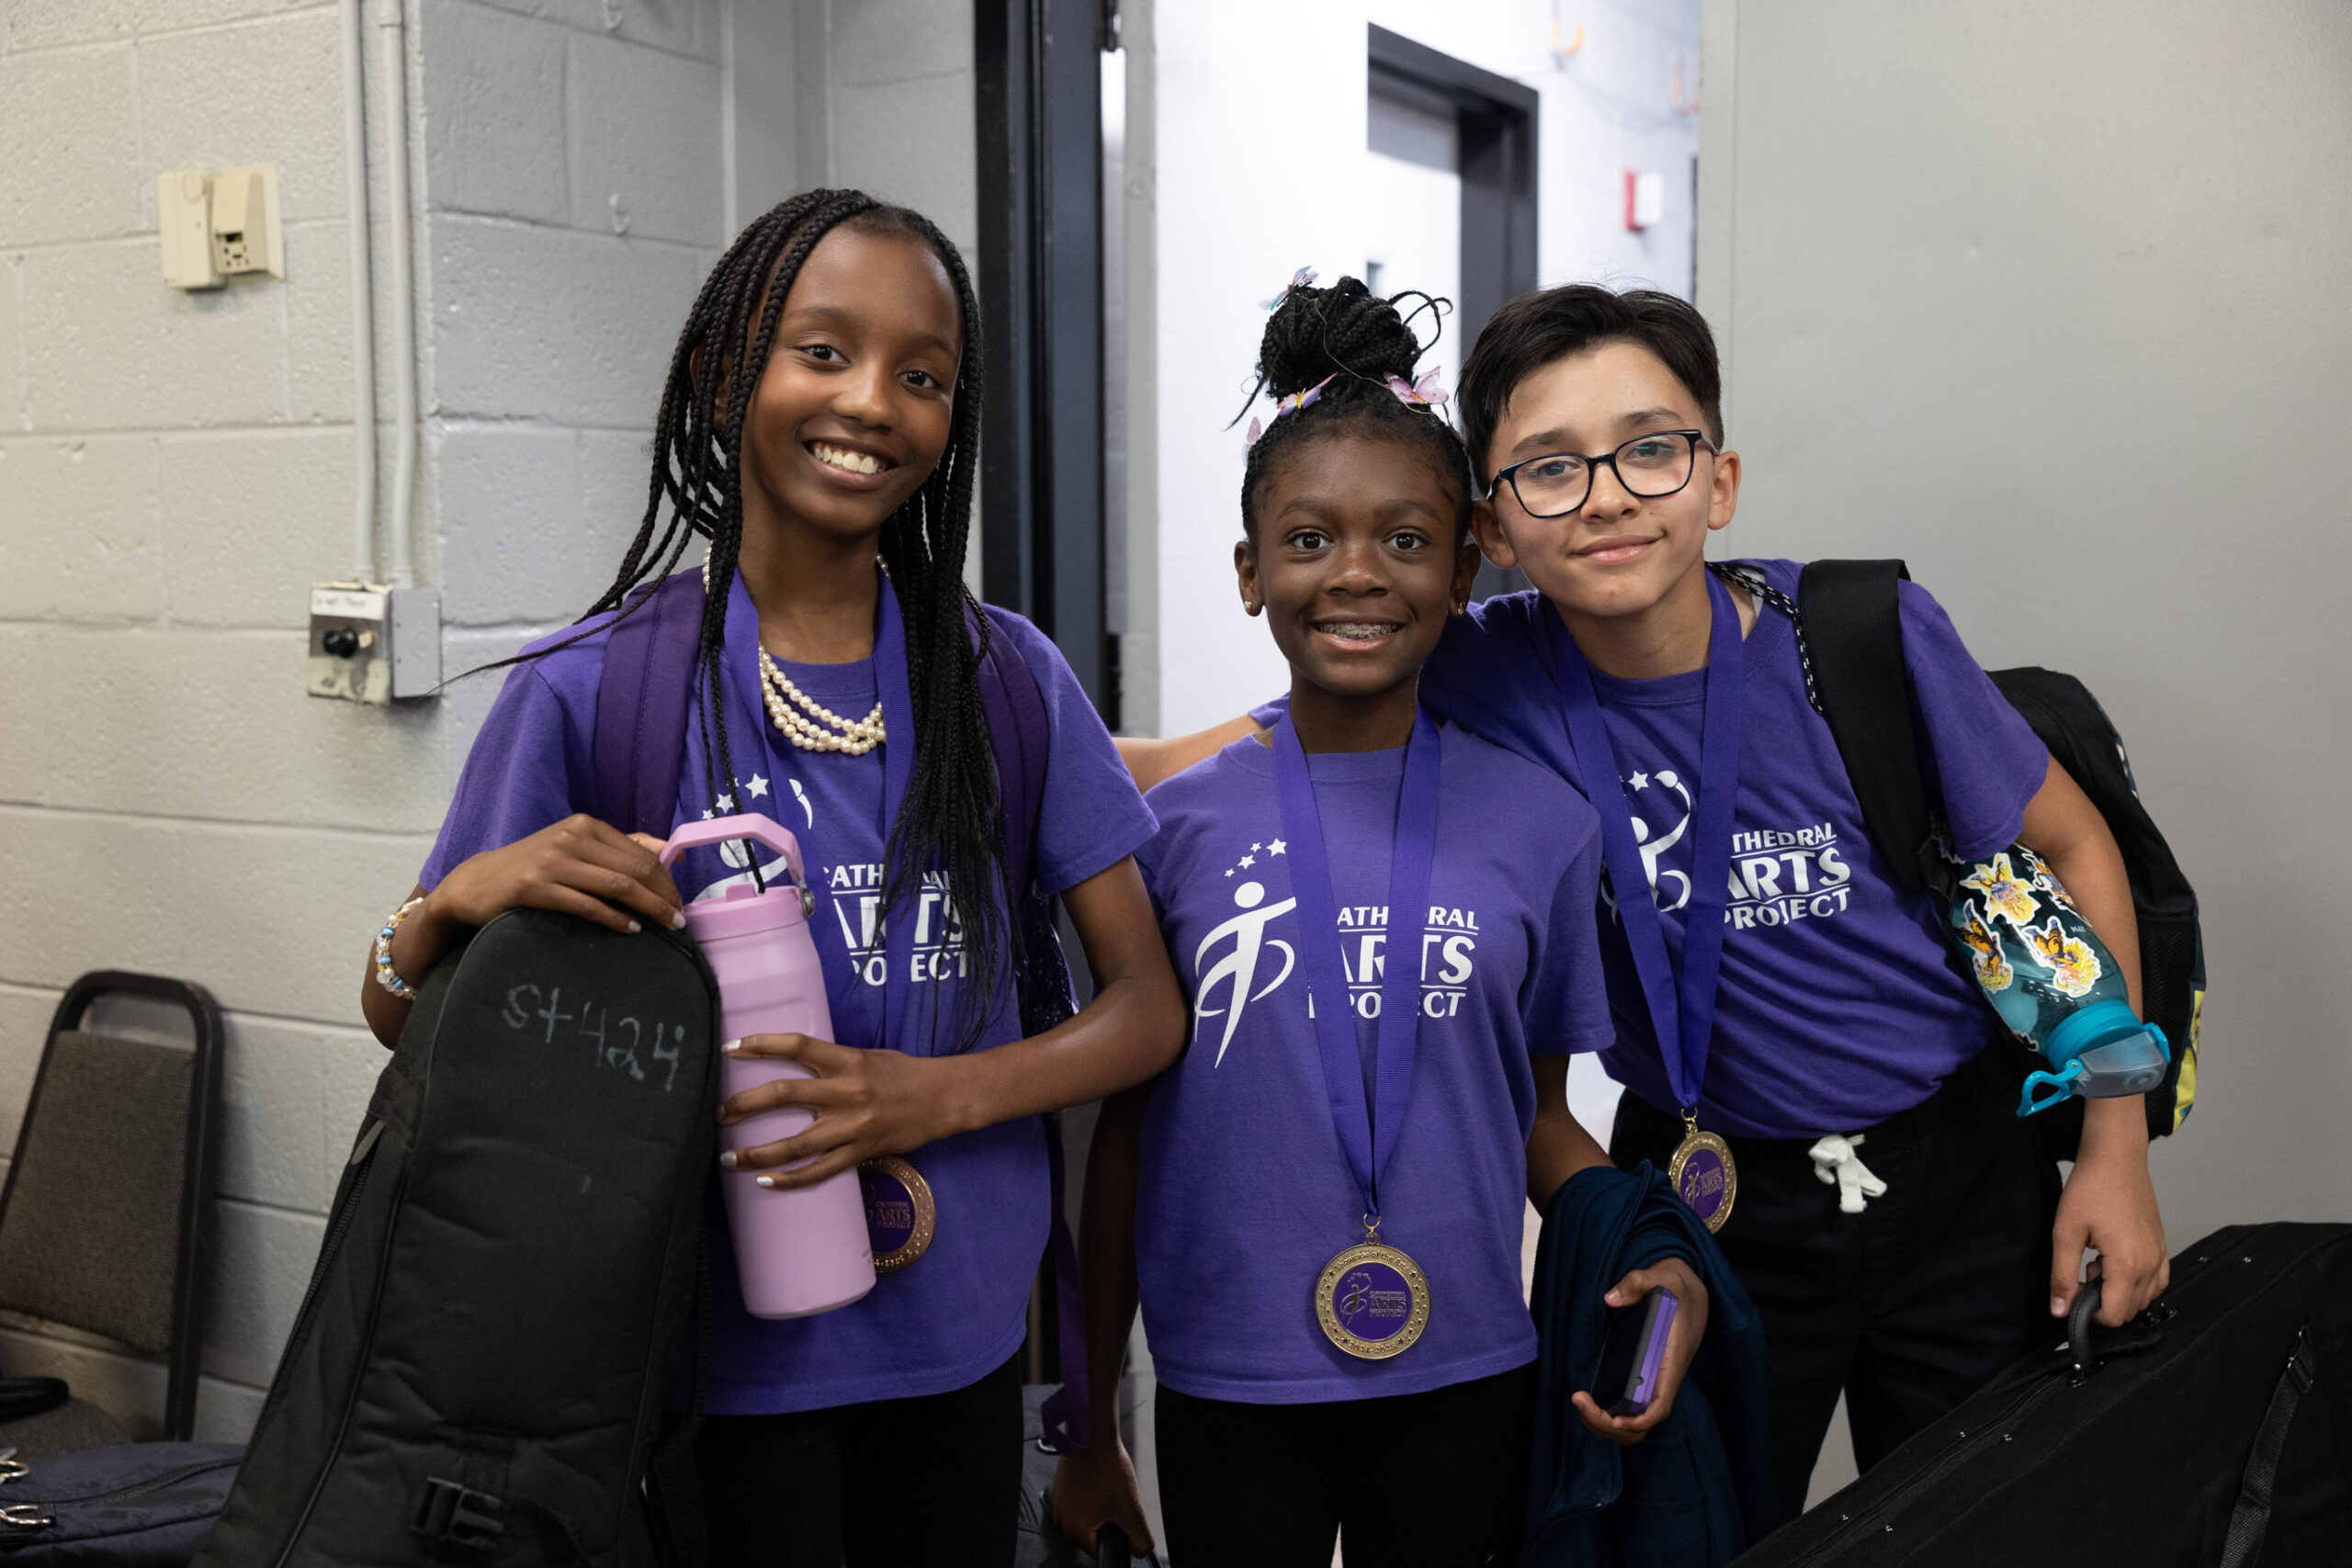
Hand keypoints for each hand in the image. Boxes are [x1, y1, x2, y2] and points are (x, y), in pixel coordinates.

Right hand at [427, 815, 685, 936]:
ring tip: (668, 927)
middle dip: (664, 896)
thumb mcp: (575, 847)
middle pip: (634, 869)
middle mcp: (572, 837)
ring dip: (650, 909)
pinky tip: (631, 930)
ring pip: (617, 886)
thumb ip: (619, 847)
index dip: (667, 879)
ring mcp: (553, 861)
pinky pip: (587, 905)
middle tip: (680, 920)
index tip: (680, 901)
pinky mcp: (536, 887)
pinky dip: (615, 919)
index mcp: (586, 825)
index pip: (641, 852)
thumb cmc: (534, 867)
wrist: (477, 882)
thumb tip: (672, 853)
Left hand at [716, 1034, 970, 1187]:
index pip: (797, 1045)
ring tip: (729, 1159)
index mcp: (847, 1061)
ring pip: (796, 1144)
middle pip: (785, 1095)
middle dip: (744, 1104)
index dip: (761, 1044)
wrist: (943, 1099)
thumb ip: (832, 1062)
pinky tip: (766, 1182)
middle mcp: (846, 1092)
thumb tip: (793, 1064)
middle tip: (718, 1113)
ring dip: (757, 1153)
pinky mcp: (860, 1153)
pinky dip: (790, 1179)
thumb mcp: (866, 1056)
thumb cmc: (904, 1073)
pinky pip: (819, 1171)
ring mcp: (852, 1126)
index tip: (730, 1047)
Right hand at [1051, 1440, 1155, 1557]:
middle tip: (1116, 1500)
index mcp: (1074, 1530)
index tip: (1120, 1518)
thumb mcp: (1131, 1509)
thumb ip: (1139, 1539)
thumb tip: (1141, 1552)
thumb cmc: (1106, 1467)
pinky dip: (1092, 1494)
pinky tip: (1100, 1480)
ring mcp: (1059, 1503)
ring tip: (1108, 1488)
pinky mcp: (1061, 1488)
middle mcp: (1062, 1519)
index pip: (1100, 1551)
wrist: (1092, 1435)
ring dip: (1101, 1508)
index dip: (1117, 1537)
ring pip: (1088, 1516)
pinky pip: (1080, 1501)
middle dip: (1109, 1521)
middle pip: (1093, 1534)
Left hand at [1570, 1257, 1709, 1445]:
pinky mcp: (1644, 1378)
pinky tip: (1588, 1401)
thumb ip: (1638, 1281)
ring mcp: (1653, 1381)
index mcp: (1671, 1361)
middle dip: (1609, 1423)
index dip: (1639, 1419)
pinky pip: (1629, 1409)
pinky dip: (1608, 1415)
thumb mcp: (1665, 1276)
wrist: (1687, 1292)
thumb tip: (1610, 1299)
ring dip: (1605, 1423)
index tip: (1614, 1420)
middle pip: (1642, 1422)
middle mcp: (1663, 1379)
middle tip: (1579, 1401)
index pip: (1660, 1405)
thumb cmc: (1677, 1287)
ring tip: (1580, 1403)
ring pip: (1634, 1421)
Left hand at [2053, 1129, 2168, 1326]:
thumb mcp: (2065, 1232)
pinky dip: (2137, 1282)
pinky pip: (2157, 1281)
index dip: (2089, 1313)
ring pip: (2144, 1298)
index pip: (2114, 1316)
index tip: (2074, 1290)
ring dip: (2120, 1291)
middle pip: (2129, 1311)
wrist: (2116, 1158)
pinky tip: (2116, 1261)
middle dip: (2103, 1301)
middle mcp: (2150, 1265)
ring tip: (2098, 1262)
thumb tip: (2059, 1310)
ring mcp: (2160, 1256)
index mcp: (2127, 1265)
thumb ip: (2063, 1275)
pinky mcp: (2162, 1246)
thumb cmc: (2090, 1189)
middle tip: (2084, 1271)